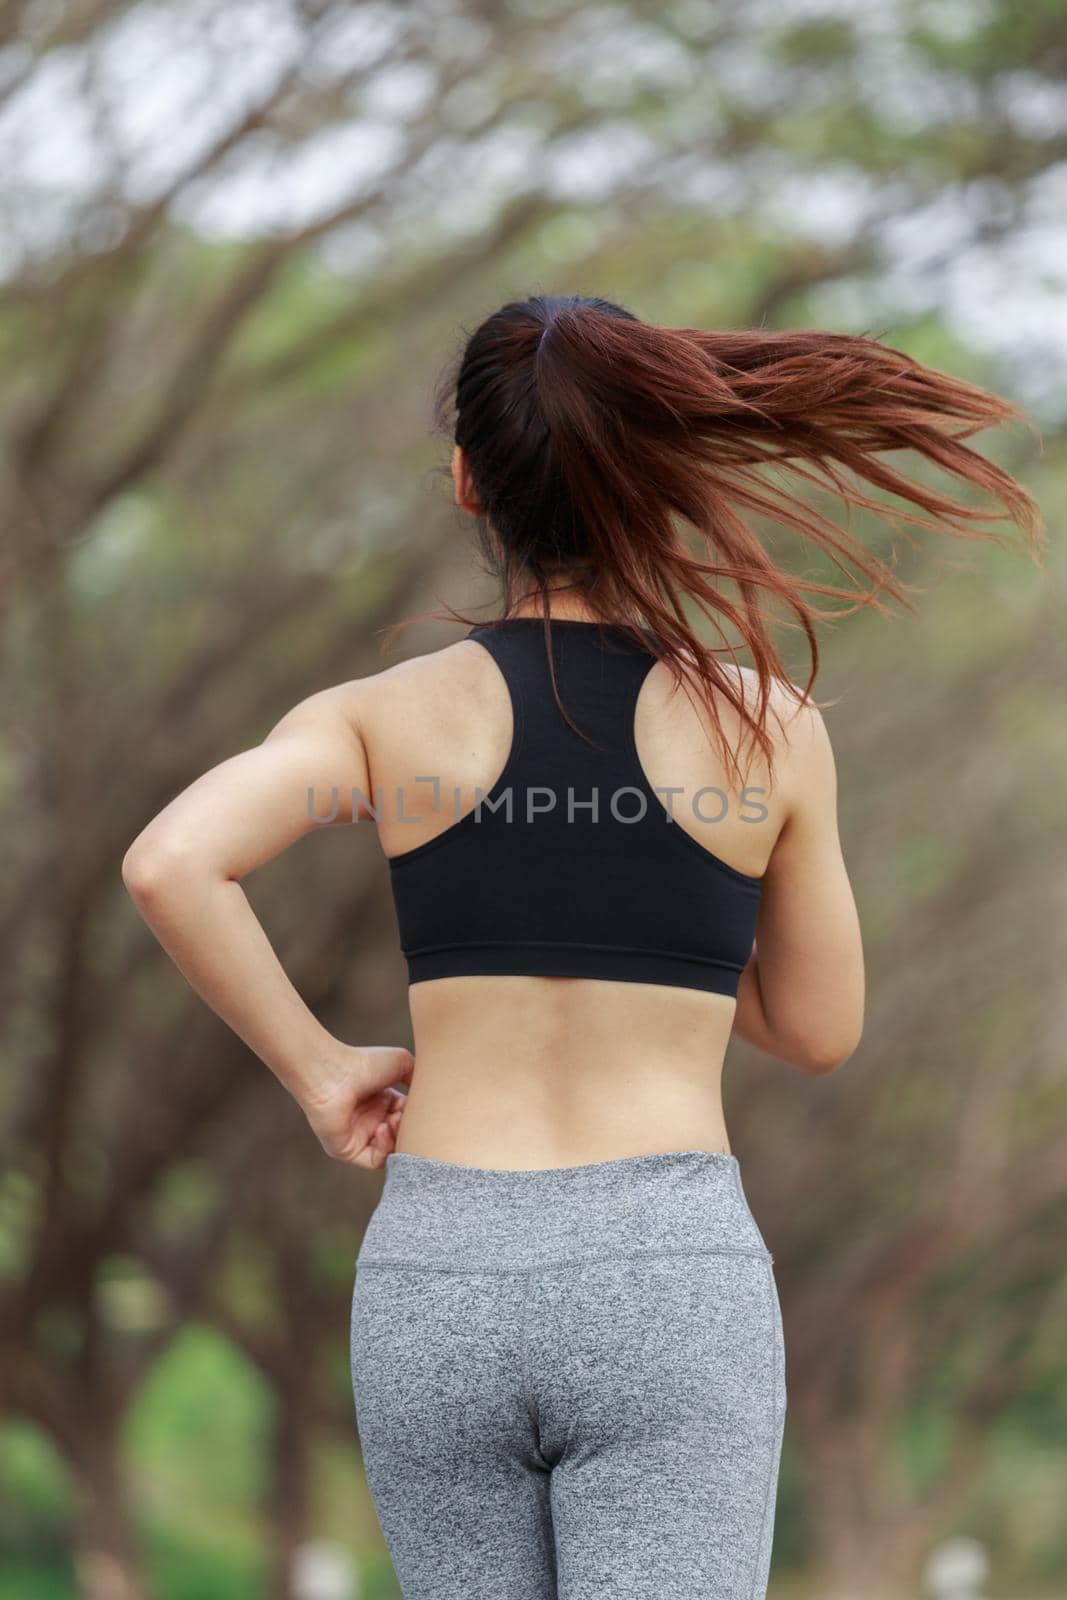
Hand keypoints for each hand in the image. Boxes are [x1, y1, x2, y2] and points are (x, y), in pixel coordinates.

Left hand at [300, 1044, 414, 1169]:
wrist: (333, 1070)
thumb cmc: (365, 1062)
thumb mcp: (403, 1064)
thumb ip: (420, 1080)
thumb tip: (432, 1096)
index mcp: (383, 1102)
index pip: (409, 1119)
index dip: (418, 1116)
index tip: (421, 1107)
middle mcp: (371, 1120)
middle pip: (402, 1137)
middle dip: (410, 1130)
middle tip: (408, 1116)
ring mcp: (359, 1137)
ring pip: (391, 1152)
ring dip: (398, 1139)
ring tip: (395, 1120)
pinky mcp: (346, 1151)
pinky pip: (374, 1161)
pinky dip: (384, 1149)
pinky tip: (382, 1128)